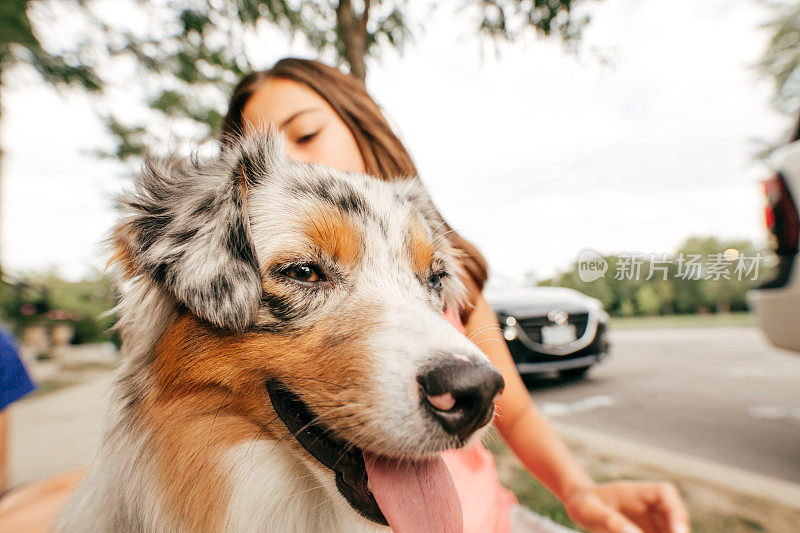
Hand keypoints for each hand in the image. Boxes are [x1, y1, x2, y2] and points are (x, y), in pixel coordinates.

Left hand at [564, 481, 688, 532]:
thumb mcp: (590, 510)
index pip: (666, 494)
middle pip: (676, 517)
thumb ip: (611, 521)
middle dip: (677, 532)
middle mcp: (650, 505)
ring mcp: (651, 520)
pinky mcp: (647, 532)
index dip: (677, 512)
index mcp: (637, 491)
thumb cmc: (583, 503)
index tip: (678, 532)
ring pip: (670, 530)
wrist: (578, 505)